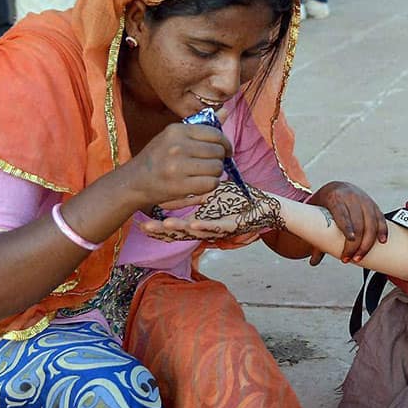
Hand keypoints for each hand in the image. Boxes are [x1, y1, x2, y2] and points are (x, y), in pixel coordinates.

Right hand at [122, 121, 231, 209]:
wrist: (134, 181)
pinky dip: (211, 185)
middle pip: (218, 151)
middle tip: (211, 164)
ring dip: (216, 173)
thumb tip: (226, 111)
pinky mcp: (180, 185)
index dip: (224, 143)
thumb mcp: (175, 136)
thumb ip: (201, 125)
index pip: (215, 134)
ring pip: (217, 168)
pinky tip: (201, 183)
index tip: (224, 150)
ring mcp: (178, 166)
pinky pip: (211, 183)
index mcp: (177, 130)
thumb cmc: (157, 157)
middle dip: (219, 159)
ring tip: (205, 174)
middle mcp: (178, 146)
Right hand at [143, 181, 283, 241]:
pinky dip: (206, 225)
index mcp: (198, 222)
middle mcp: (205, 228)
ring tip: (163, 226)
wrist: (265, 209)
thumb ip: (196, 186)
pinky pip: (216, 227)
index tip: (142, 216)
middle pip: (178, 232)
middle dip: (160, 229)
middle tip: (143, 225)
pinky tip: (194, 222)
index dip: (159, 222)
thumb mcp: (213, 192)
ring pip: (194, 231)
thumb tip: (176, 175)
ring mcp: (217, 228)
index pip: (173, 224)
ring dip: (179, 229)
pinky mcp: (231, 226)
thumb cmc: (238, 201)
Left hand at [306, 181, 386, 264]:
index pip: (343, 214)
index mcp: (335, 198)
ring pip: (371, 222)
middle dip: (356, 243)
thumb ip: (316, 236)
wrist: (337, 188)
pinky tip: (382, 241)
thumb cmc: (324, 204)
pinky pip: (380, 218)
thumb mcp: (317, 215)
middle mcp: (351, 197)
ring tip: (361, 256)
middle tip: (350, 258)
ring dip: (369, 241)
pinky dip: (382, 230)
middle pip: (358, 223)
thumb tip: (313, 262)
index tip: (350, 240)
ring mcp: (364, 200)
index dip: (348, 227)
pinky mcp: (373, 204)